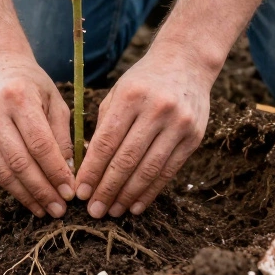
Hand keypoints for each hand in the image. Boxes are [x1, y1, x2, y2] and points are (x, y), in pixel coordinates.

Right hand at [0, 53, 76, 217]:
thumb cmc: (32, 85)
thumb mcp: (55, 101)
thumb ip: (62, 136)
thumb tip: (68, 174)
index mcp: (18, 97)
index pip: (40, 143)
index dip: (55, 172)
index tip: (71, 192)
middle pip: (20, 162)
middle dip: (42, 190)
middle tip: (60, 210)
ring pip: (4, 171)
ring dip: (27, 196)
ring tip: (46, 210)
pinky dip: (13, 188)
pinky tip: (30, 199)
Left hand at [75, 51, 212, 217]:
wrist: (186, 62)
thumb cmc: (142, 81)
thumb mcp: (119, 92)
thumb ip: (104, 125)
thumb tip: (87, 166)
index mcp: (130, 97)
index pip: (106, 141)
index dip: (92, 170)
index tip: (80, 192)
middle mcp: (156, 110)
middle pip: (127, 159)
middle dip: (107, 189)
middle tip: (94, 211)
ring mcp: (178, 124)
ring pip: (149, 169)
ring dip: (128, 195)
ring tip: (113, 212)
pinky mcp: (194, 137)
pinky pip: (169, 171)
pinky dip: (151, 191)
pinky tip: (136, 205)